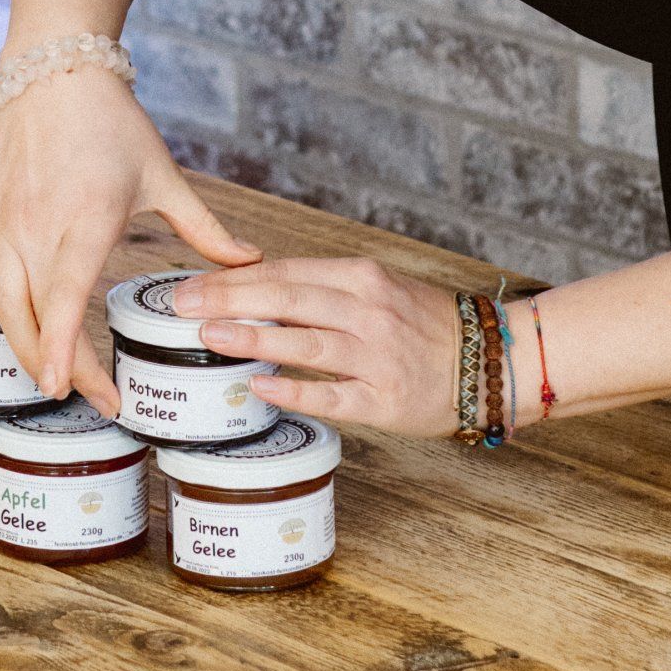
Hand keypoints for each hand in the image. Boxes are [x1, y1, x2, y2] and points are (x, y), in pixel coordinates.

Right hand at [0, 65, 260, 416]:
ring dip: (18, 348)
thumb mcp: (164, 177)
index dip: (66, 346)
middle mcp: (36, 228)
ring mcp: (1, 224)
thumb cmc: (114, 126)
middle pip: (35, 315)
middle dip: (58, 366)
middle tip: (90, 399)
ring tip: (43, 383)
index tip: (68, 388)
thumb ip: (205, 228)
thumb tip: (252, 261)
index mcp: (85, 220)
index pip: (68, 296)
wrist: (59, 74)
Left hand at [173, 255, 460, 435]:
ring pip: (305, 342)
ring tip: (209, 336)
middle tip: (180, 306)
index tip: (190, 283)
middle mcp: (368, 311)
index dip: (233, 278)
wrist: (490, 359)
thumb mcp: (378, 289)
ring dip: (253, 337)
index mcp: (362, 277)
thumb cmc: (425, 325)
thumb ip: (325, 289)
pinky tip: (259, 386)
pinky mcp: (384, 399)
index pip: (285, 271)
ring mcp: (377, 355)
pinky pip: (332, 395)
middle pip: (287, 298)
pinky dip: (294, 390)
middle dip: (228, 300)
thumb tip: (256, 290)